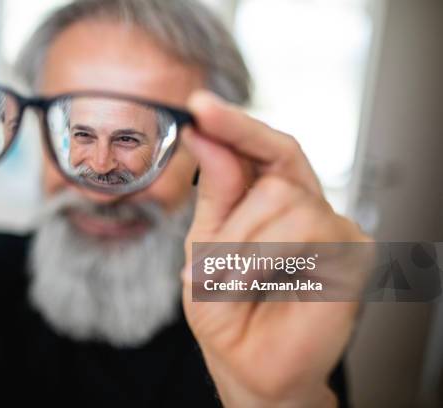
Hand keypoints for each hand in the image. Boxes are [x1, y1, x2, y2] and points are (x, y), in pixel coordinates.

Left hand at [181, 91, 369, 406]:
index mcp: (272, 200)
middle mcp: (307, 207)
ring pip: (287, 199)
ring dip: (242, 244)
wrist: (248, 365)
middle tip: (211, 264)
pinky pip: (307, 229)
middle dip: (230, 220)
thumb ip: (215, 191)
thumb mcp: (205, 243)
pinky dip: (264, 257)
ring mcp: (333, 228)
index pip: (266, 148)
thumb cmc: (228, 309)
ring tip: (230, 281)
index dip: (236, 124)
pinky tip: (256, 283)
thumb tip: (206, 135)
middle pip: (274, 172)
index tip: (200, 105)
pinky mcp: (352, 254)